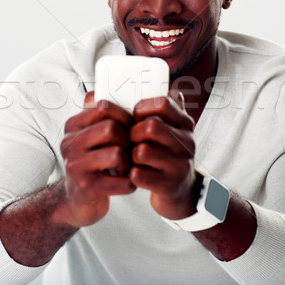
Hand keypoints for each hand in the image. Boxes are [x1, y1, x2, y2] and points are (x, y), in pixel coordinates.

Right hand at [59, 91, 135, 226]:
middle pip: (111, 129)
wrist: (77, 200)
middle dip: (128, 138)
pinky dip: (130, 182)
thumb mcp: (90, 135)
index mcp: (72, 126)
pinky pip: (122, 181)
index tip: (131, 125)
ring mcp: (76, 167)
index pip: (103, 107)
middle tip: (132, 147)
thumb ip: (99, 113)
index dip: (124, 114)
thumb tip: (105, 88)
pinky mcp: (87, 189)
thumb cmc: (93, 161)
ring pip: (117, 153)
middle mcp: (69, 144)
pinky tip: (127, 182)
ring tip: (128, 165)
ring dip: (130, 161)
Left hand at [129, 90, 199, 219]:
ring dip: (130, 154)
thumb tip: (97, 95)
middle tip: (130, 139)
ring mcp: (180, 164)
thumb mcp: (165, 128)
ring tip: (131, 156)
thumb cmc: (163, 152)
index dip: (143, 107)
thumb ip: (147, 107)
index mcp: (185, 123)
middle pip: (151, 126)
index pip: (164, 103)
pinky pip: (139, 175)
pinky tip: (133, 172)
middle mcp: (187, 142)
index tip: (135, 114)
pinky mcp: (170, 185)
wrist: (179, 189)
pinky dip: (131, 173)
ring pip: (142, 151)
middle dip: (132, 132)